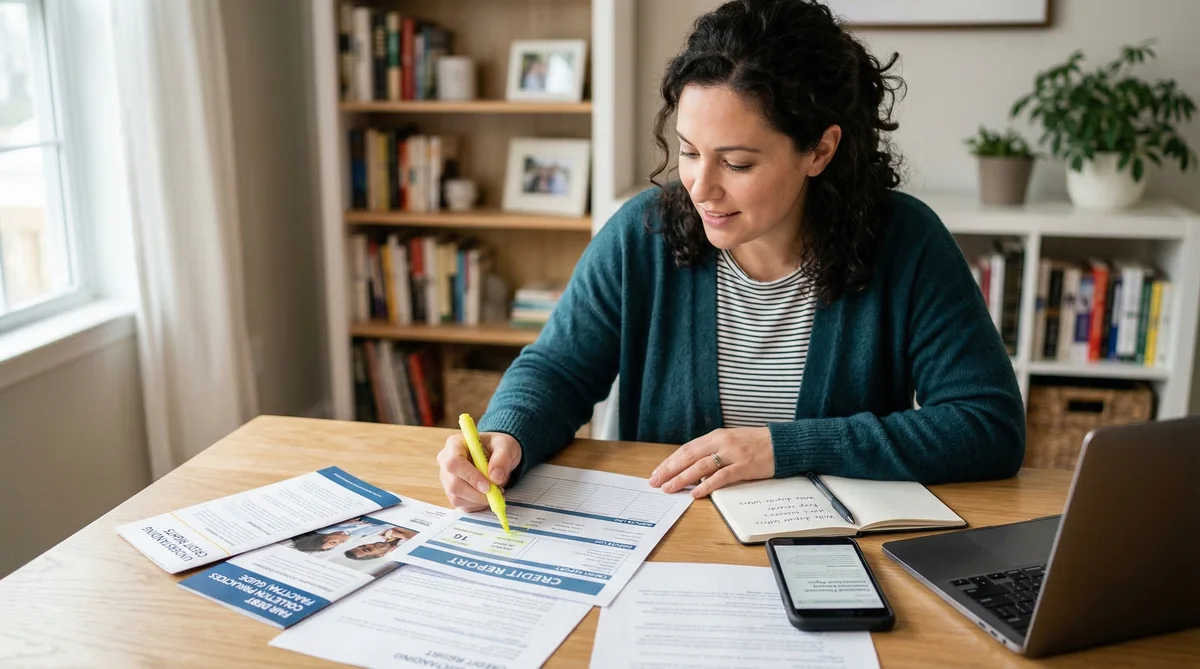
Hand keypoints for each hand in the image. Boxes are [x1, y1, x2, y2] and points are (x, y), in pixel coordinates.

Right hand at [437, 432, 522, 510]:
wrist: (497, 455)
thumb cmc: (497, 446)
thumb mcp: (505, 445)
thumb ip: (502, 458)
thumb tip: (495, 477)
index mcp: (455, 444)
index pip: (454, 463)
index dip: (470, 476)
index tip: (488, 485)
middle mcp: (445, 461)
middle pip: (453, 484)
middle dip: (477, 493)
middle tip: (497, 492)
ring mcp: (447, 478)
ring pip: (457, 498)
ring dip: (479, 500)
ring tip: (496, 492)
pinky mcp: (452, 492)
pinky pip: (462, 505)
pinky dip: (478, 505)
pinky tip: (488, 496)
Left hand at [647, 427, 774, 497]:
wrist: (783, 443)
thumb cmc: (757, 444)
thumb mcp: (731, 442)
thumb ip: (713, 452)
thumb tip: (694, 469)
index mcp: (716, 436)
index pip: (687, 449)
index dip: (670, 461)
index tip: (657, 472)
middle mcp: (721, 442)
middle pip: (689, 456)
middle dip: (669, 469)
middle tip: (655, 482)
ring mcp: (733, 454)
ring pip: (701, 466)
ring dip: (682, 478)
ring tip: (669, 488)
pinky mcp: (744, 466)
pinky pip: (721, 477)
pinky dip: (707, 485)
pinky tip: (695, 493)